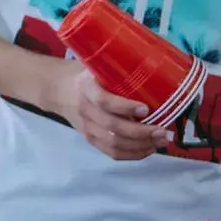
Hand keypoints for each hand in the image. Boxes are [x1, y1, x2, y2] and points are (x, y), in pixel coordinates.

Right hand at [47, 64, 171, 161]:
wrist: (58, 91)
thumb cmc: (85, 75)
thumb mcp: (96, 66)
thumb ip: (117, 69)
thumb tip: (156, 66)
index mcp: (86, 88)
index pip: (103, 101)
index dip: (125, 108)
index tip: (146, 109)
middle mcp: (85, 110)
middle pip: (112, 127)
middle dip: (141, 133)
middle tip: (162, 131)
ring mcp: (87, 127)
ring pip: (114, 143)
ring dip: (140, 146)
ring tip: (160, 141)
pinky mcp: (90, 139)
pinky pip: (111, 153)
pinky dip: (132, 154)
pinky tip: (148, 149)